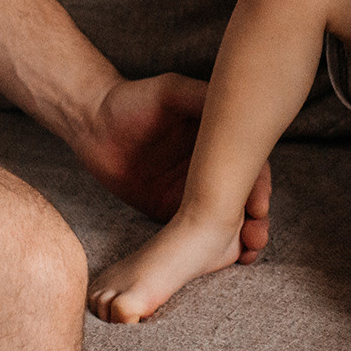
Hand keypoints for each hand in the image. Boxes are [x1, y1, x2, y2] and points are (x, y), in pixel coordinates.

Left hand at [79, 72, 270, 255]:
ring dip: (239, 235)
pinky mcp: (169, 209)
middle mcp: (209, 166)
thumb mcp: (171, 91)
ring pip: (223, 217)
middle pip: (242, 195)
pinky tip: (222, 259)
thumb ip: (201, 98)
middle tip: (258, 237)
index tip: (259, 206)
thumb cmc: (131, 99)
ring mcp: (191, 190)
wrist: (92, 123)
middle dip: (255, 218)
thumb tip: (236, 102)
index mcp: (216, 140)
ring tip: (248, 252)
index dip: (258, 185)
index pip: (247, 164)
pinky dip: (207, 246)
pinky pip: (192, 230)